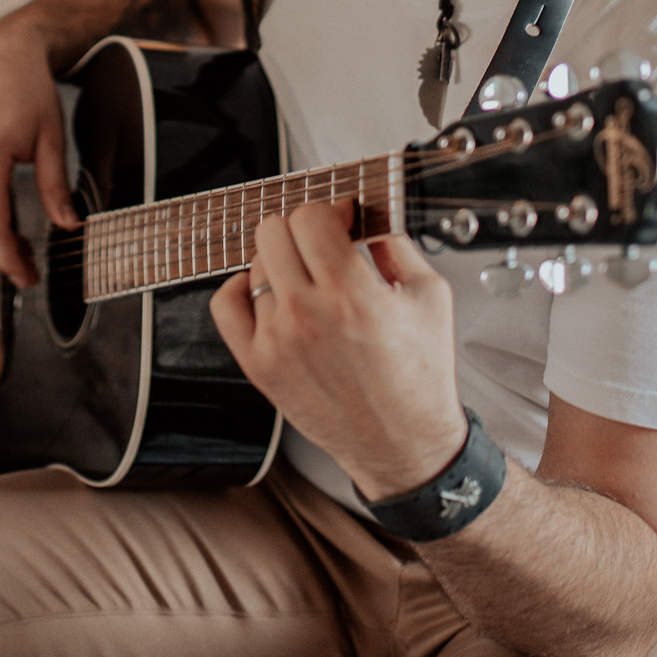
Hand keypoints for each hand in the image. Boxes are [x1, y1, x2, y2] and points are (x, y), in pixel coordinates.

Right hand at [0, 19, 77, 287]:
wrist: (4, 54)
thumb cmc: (30, 90)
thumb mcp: (52, 139)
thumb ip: (56, 187)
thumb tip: (69, 225)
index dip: (11, 261)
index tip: (29, 279)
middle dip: (1, 254)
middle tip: (31, 266)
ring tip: (21, 243)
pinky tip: (3, 216)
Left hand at [210, 204, 466, 501]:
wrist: (403, 445)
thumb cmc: (420, 378)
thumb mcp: (430, 296)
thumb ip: (395, 243)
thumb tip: (367, 212)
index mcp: (352, 295)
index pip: (310, 217)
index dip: (330, 211)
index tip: (343, 221)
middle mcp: (307, 316)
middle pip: (274, 231)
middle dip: (303, 230)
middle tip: (325, 245)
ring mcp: (277, 342)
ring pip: (255, 264)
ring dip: (282, 262)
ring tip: (311, 281)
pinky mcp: (259, 365)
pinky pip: (226, 304)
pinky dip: (242, 289)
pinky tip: (270, 294)